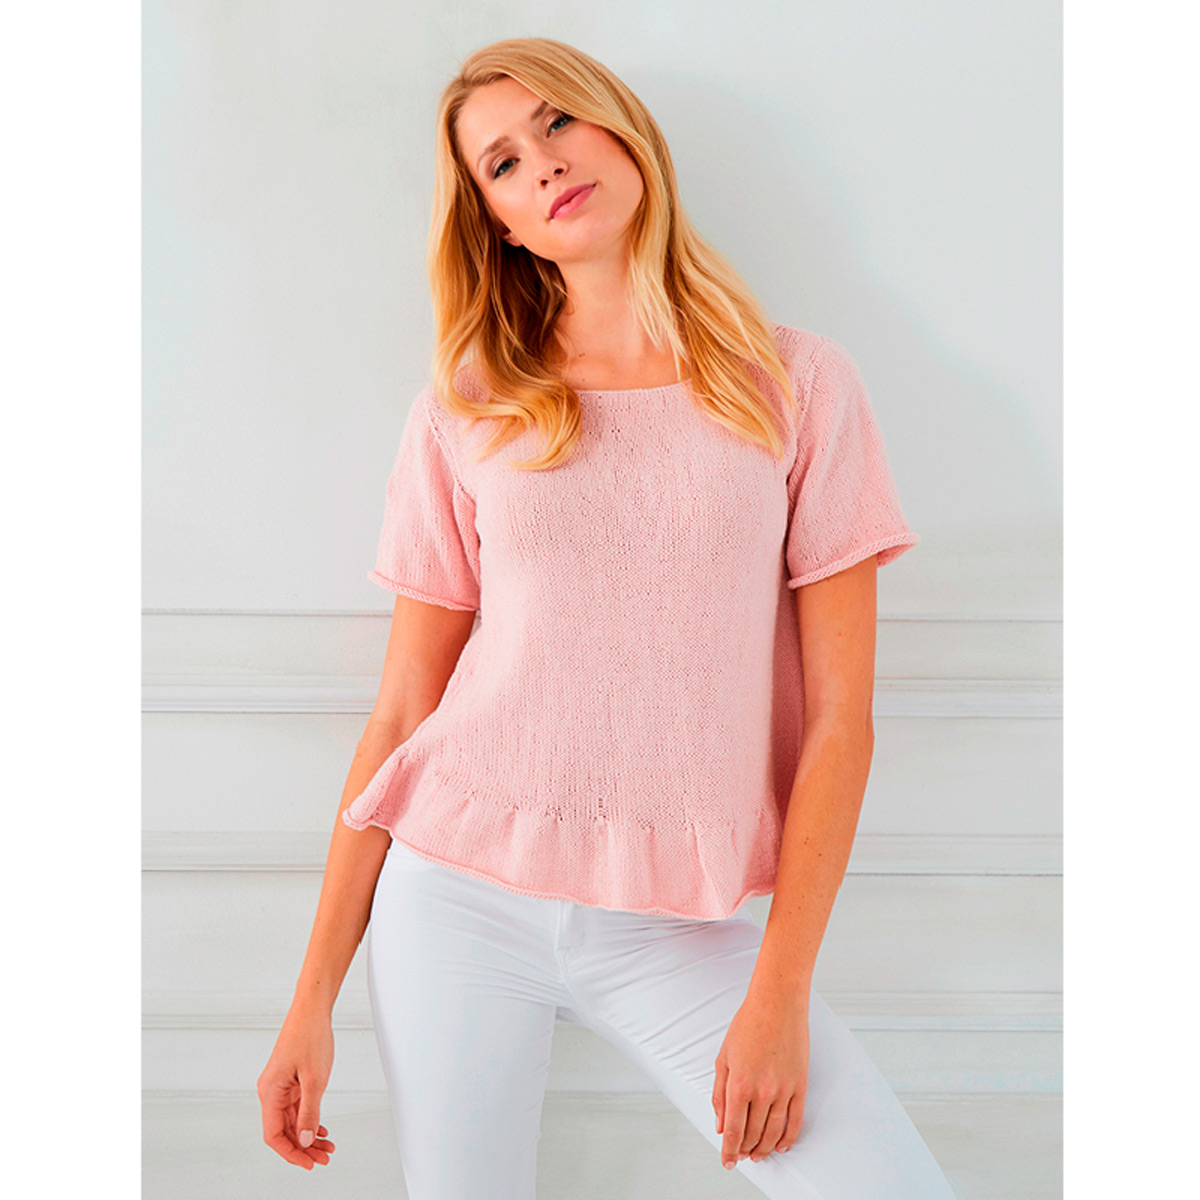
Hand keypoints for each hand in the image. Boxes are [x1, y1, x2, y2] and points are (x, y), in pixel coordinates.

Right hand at [257, 1007, 337, 1169]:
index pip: (274, 1135)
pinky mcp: (289, 1080)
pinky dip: (308, 1120)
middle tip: (324, 1157)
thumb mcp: (315, 1079)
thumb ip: (310, 1112)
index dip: (291, 1153)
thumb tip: (304, 1141)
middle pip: (283, 1131)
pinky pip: (296, 1108)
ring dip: (308, 1135)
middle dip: (303, 1147)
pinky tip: (321, 1128)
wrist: (312, 1009)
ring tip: (327, 1146)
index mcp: (270, 1092)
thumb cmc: (310, 1036)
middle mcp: (271, 1091)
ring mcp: (280, 1086)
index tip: (309, 1163)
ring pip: (291, 1121)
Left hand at [712, 988, 809, 1169]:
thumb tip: (720, 1123)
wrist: (777, 1003)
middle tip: (740, 1156)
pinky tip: (781, 1145)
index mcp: (739, 1083)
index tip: (727, 1160)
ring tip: (758, 1155)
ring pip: (773, 1132)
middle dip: (745, 1149)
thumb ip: (719, 1093)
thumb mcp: (724, 1057)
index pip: (733, 1130)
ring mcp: (784, 1089)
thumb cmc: (748, 1024)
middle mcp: (762, 1090)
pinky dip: (788, 1137)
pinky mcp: (800, 1085)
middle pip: (753, 1134)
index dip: (729, 1150)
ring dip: (764, 1148)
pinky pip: (796, 1120)